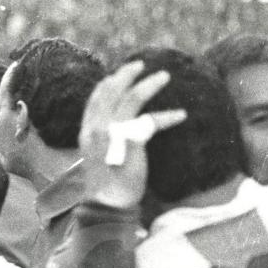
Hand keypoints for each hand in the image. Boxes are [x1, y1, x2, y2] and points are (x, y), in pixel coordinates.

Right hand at [79, 60, 186, 208]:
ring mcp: (112, 132)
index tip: (120, 75)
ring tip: (164, 76)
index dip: (108, 84)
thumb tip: (119, 131)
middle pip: (110, 91)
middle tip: (140, 64)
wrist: (107, 203)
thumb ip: (106, 139)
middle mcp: (96, 127)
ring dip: (148, 84)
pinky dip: (168, 116)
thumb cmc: (107, 185)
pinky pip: (151, 121)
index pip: (95, 99)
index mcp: (87, 131)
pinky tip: (180, 115)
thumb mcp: (101, 157)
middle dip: (126, 74)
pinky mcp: (131, 140)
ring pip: (130, 98)